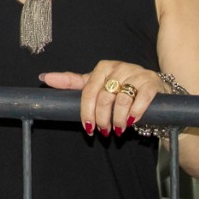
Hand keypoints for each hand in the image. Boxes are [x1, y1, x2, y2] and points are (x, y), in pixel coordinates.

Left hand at [41, 61, 165, 137]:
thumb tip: (44, 76)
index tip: (88, 127)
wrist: (154, 91)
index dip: (87, 112)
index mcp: (103, 67)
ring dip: (118, 120)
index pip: (88, 92)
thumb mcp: (97, 84)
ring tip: (118, 129)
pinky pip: (141, 99)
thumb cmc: (121, 89)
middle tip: (104, 132)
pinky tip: (133, 121)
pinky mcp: (152, 82)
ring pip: (121, 101)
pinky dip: (135, 113)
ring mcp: (137, 73)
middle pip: (103, 98)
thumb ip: (73, 82)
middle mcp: (119, 67)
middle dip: (102, 119)